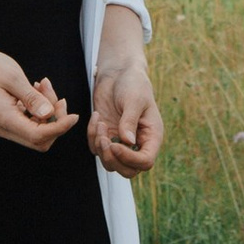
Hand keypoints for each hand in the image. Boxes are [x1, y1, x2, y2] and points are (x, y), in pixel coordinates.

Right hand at [0, 43, 76, 151]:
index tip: (74, 116)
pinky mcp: (6, 119)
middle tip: (59, 98)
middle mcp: (2, 127)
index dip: (60, 128)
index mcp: (3, 117)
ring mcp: (3, 125)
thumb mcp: (14, 77)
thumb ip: (32, 98)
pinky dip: (39, 110)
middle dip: (55, 121)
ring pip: (36, 131)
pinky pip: (29, 122)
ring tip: (44, 86)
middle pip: (39, 140)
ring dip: (47, 112)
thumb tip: (49, 114)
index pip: (38, 135)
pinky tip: (37, 90)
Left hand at [90, 51, 162, 174]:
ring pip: (110, 163)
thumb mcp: (134, 99)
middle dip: (113, 159)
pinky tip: (96, 116)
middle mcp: (138, 143)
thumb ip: (130, 121)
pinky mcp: (106, 135)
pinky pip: (96, 148)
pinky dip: (91, 136)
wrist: (119, 72)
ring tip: (99, 123)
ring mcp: (121, 141)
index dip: (129, 159)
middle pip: (127, 170)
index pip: (145, 161)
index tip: (115, 144)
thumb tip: (128, 142)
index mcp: (152, 136)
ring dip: (100, 147)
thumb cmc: (133, 83)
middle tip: (105, 140)